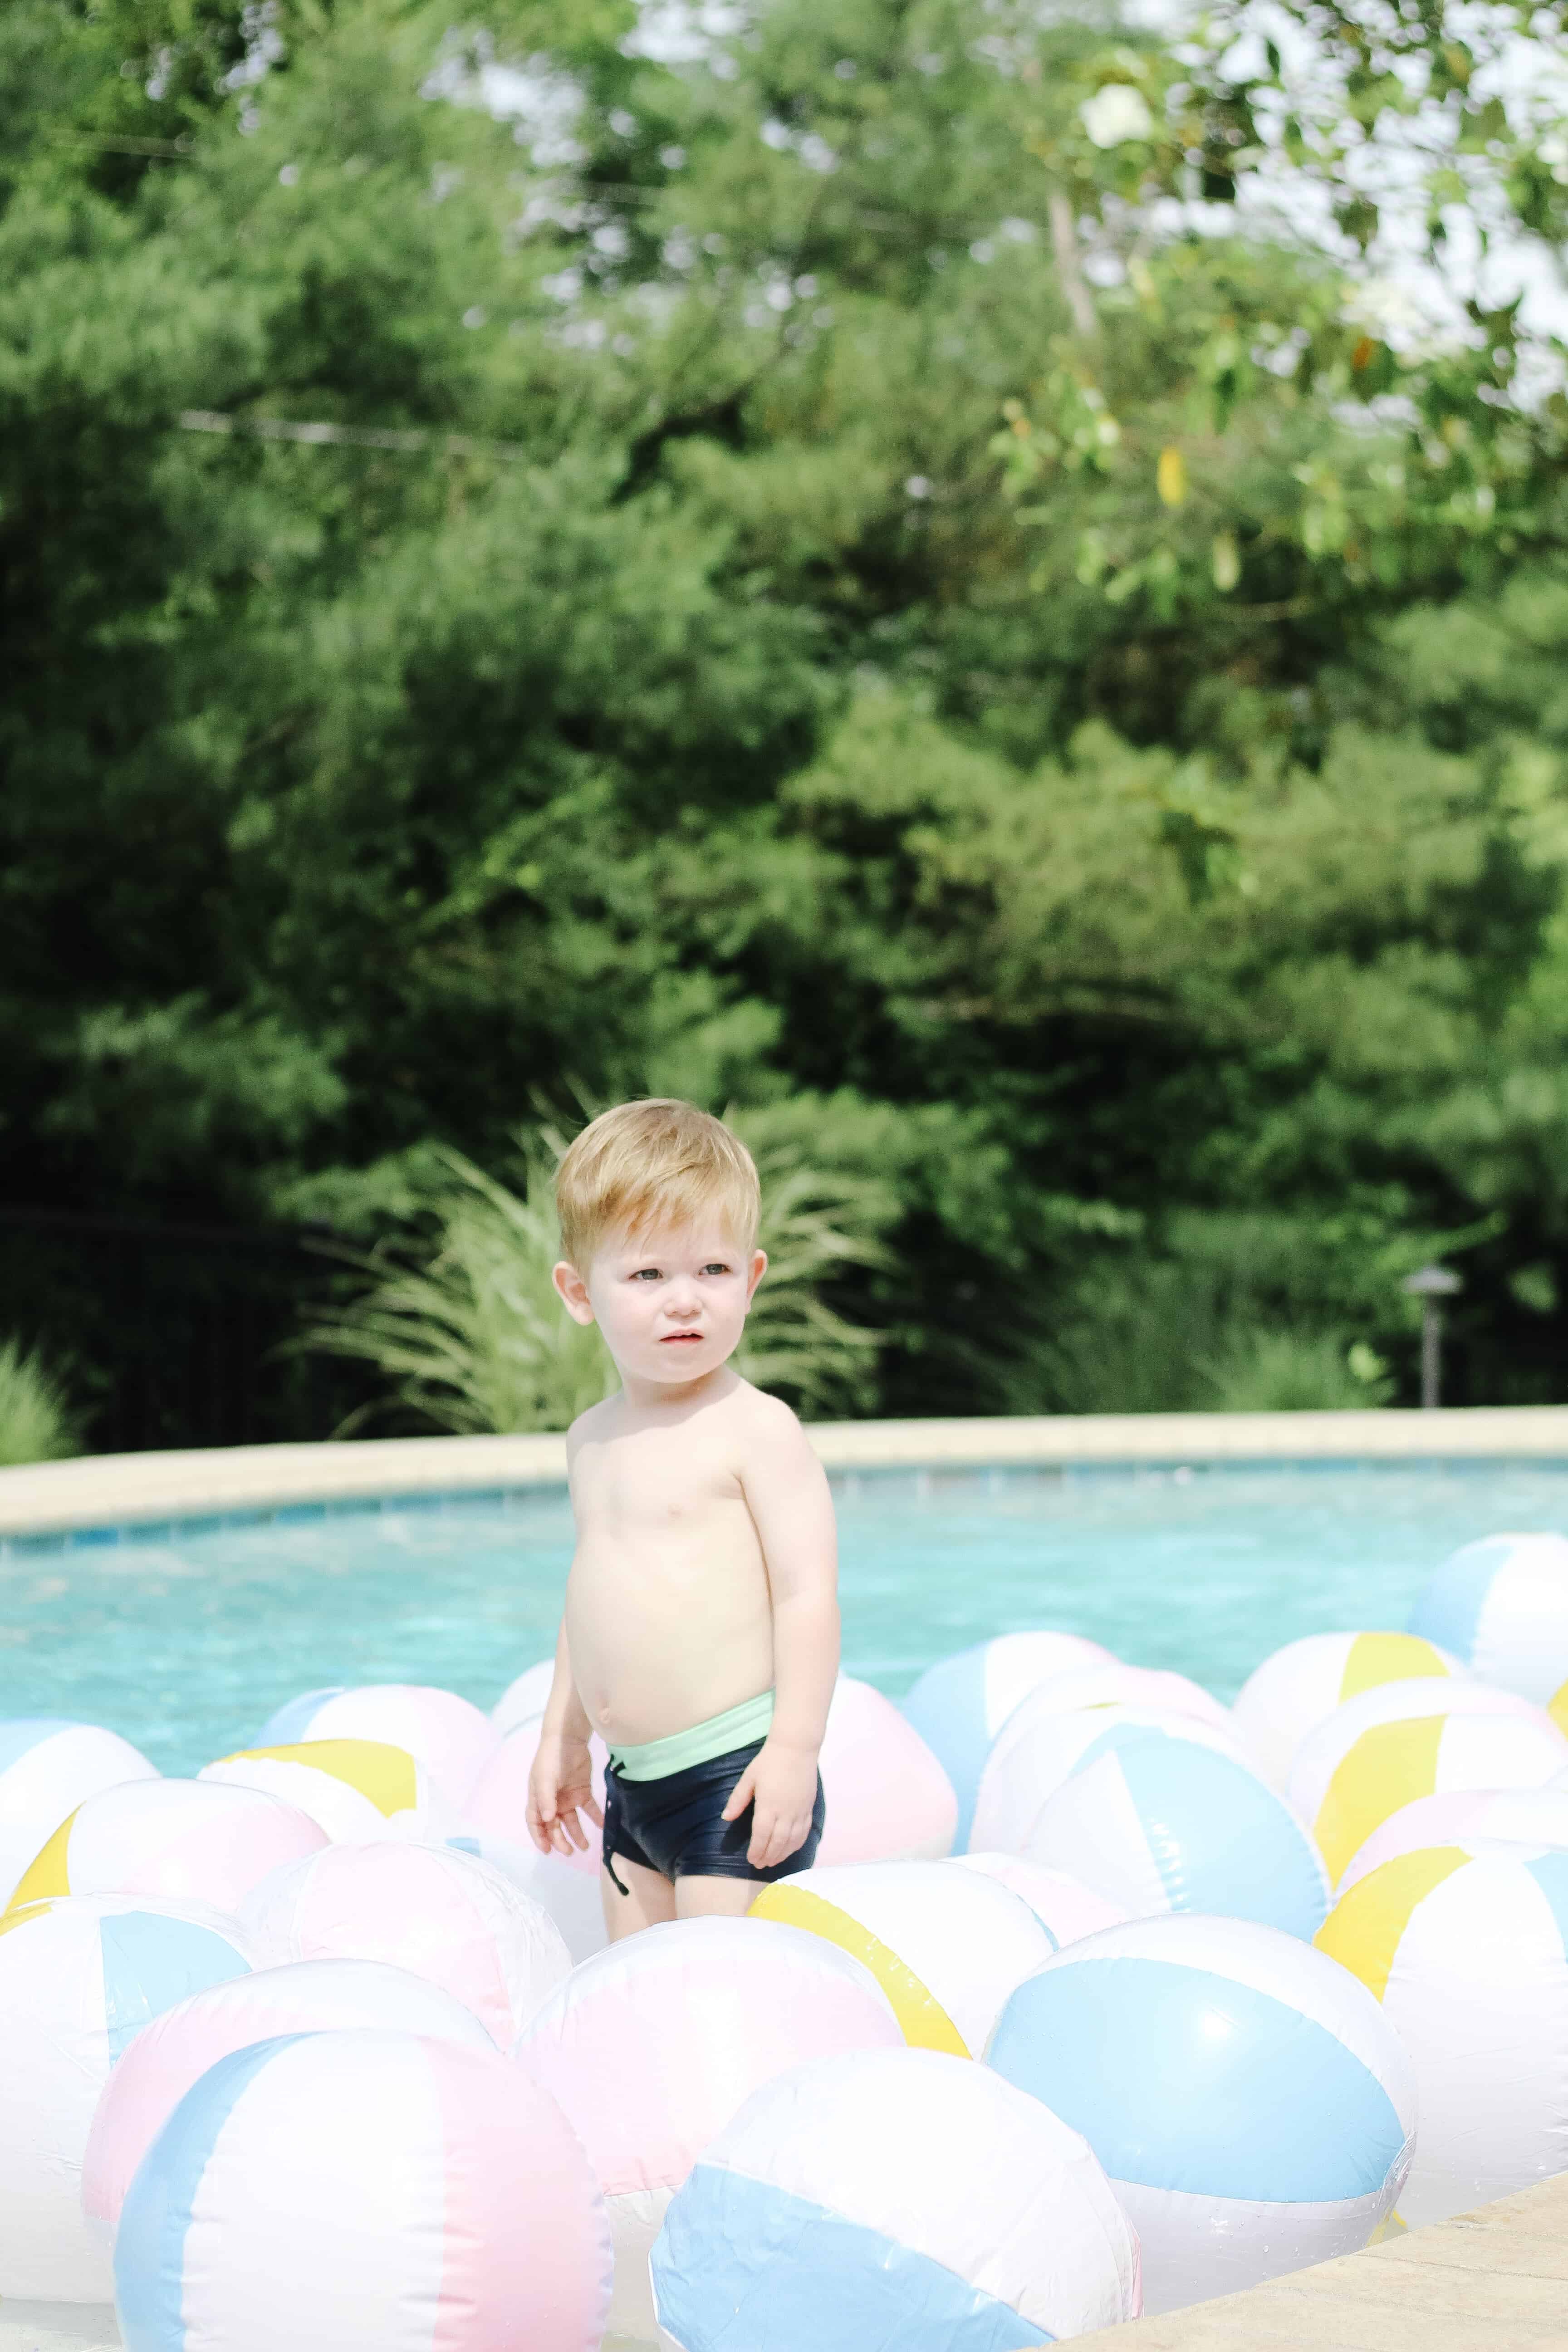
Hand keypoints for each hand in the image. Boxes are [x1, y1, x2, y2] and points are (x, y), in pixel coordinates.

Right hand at [525, 1732, 602, 1858]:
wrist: (569, 1738)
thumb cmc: (551, 1758)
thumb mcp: (545, 1778)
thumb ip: (545, 1799)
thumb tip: (547, 1820)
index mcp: (538, 1799)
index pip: (536, 1823)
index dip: (539, 1838)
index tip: (547, 1850)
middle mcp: (552, 1802)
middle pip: (554, 1826)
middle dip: (560, 1840)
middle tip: (570, 1851)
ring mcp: (568, 1797)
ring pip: (572, 1821)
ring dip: (577, 1835)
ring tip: (585, 1847)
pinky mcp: (583, 1791)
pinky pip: (590, 1808)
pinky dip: (595, 1818)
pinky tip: (601, 1826)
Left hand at [722, 1739, 818, 1871]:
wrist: (796, 1748)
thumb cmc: (769, 1761)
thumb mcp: (749, 1778)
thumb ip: (737, 1800)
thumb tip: (725, 1818)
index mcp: (768, 1805)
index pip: (761, 1835)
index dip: (756, 1850)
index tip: (751, 1859)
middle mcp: (786, 1812)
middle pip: (777, 1842)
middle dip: (768, 1856)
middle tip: (760, 1865)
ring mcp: (799, 1811)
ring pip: (792, 1841)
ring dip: (782, 1854)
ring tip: (773, 1862)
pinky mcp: (809, 1808)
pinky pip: (804, 1832)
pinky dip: (796, 1845)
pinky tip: (790, 1850)